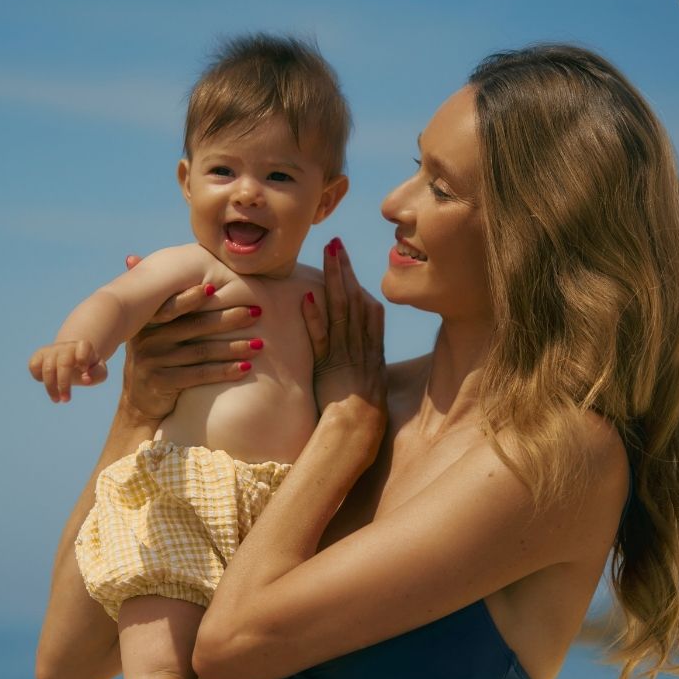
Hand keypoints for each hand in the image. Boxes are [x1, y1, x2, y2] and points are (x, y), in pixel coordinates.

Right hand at [28, 338, 103, 402]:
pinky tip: (49, 385)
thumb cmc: (87, 368)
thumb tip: (85, 378)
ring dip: (51, 387)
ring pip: (47, 368)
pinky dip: (38, 378)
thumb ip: (98, 375)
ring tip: (57, 400)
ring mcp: (51, 350)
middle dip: (64, 384)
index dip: (83, 360)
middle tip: (66, 400)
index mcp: (83, 347)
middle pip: (63, 363)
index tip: (84, 371)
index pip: (83, 348)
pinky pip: (33, 366)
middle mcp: (66, 346)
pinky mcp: (39, 355)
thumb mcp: (99, 372)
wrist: (72, 360)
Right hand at [119, 255, 264, 422]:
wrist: (140, 402)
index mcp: (147, 320)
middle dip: (228, 318)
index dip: (191, 296)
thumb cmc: (155, 356)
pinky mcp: (162, 383)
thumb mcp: (147, 327)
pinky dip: (224, 371)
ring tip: (259, 343)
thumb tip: (132, 257)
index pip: (171, 305)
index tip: (215, 287)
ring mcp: (153, 362)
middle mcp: (147, 338)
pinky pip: (199, 375)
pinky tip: (245, 368)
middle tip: (257, 311)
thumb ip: (151, 298)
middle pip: (194, 326)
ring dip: (233, 347)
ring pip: (201, 351)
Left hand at [303, 237, 387, 428]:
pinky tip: (308, 295)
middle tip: (335, 243)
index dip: (356, 282)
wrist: (358, 435)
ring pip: (342, 311)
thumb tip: (352, 359)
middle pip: (354, 301)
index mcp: (370, 351)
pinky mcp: (330, 367)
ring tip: (327, 254)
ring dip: (334, 280)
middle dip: (345, 270)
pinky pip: (322, 338)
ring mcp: (347, 355)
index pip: (366, 308)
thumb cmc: (361, 420)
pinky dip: (315, 316)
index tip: (346, 261)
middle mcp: (361, 348)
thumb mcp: (367, 388)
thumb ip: (359, 368)